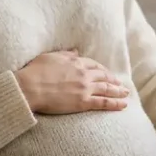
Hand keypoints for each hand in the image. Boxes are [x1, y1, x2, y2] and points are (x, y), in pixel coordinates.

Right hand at [14, 49, 129, 113]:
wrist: (29, 87)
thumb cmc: (35, 72)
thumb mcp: (51, 57)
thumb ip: (65, 54)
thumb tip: (75, 51)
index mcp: (75, 62)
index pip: (94, 65)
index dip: (102, 69)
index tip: (106, 73)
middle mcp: (83, 74)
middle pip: (103, 76)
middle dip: (113, 80)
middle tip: (120, 84)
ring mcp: (85, 88)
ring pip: (107, 88)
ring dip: (118, 91)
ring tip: (125, 93)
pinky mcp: (83, 102)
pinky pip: (103, 102)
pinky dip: (115, 103)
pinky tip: (123, 105)